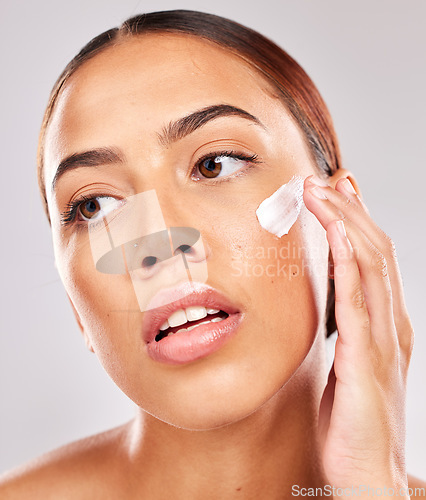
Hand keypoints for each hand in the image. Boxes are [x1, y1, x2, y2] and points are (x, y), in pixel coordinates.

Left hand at [303, 175, 413, 496]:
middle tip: (324, 178)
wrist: (367, 474)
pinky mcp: (366, 361)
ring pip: (370, 267)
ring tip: (322, 192)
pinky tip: (337, 236)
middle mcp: (390, 324)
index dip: (355, 221)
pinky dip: (350, 264)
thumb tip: (328, 298)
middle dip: (349, 210)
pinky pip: (359, 304)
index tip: (336, 191)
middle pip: (374, 252)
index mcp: (383, 324)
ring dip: (346, 224)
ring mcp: (383, 341)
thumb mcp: (345, 363)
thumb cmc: (352, 421)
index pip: (372, 259)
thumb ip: (343, 329)